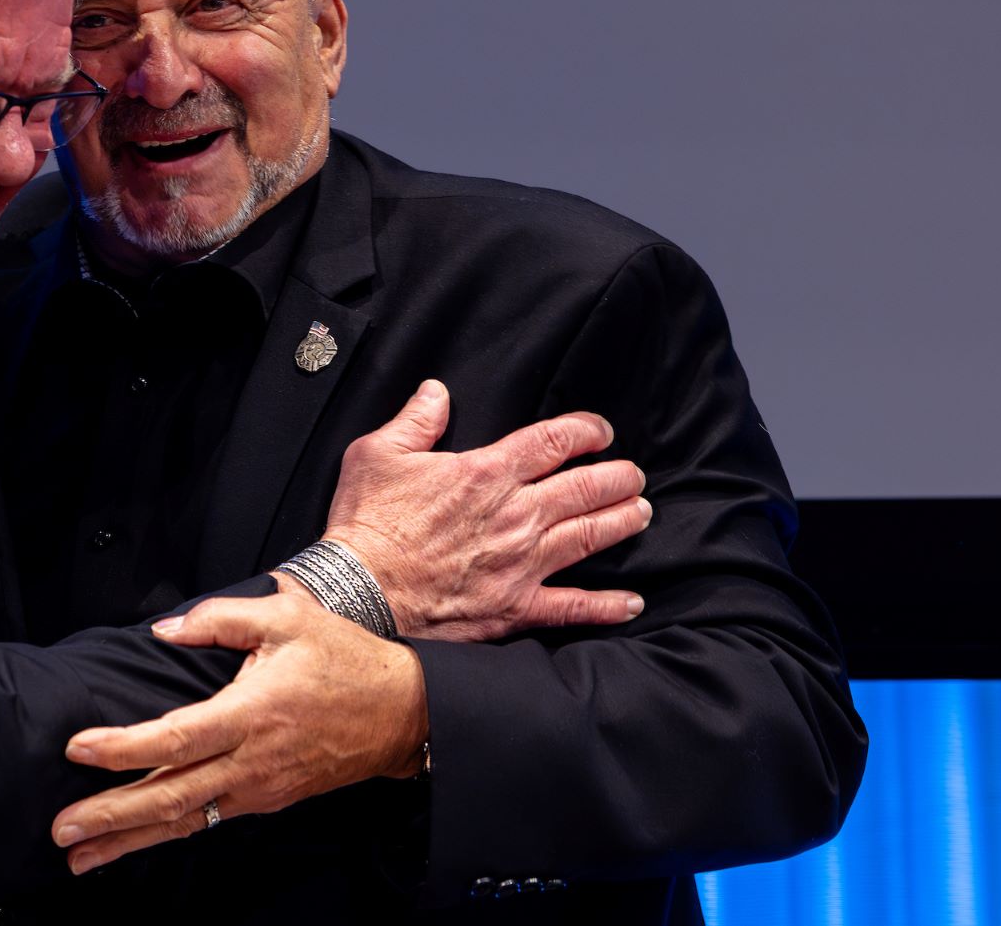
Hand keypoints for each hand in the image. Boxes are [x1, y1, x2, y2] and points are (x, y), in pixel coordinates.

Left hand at [51, 588, 425, 873]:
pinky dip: (165, 834)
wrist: (401, 713)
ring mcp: (258, 789)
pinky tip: (134, 842)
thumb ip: (221, 618)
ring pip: (185, 820)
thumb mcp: (287, 617)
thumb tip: (166, 629)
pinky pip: (207, 821)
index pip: (176, 739)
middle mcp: (251, 762)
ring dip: (130, 841)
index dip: (124, 747)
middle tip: (62, 831)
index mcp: (252, 714)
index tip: (78, 749)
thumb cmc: (344, 660)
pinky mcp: (265, 800)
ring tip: (79, 856)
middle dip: (111, 818)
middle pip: (170, 797)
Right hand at [323, 380, 649, 640]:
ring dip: (621, 521)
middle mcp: (514, 516)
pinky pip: (572, 607)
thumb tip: (436, 393)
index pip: (552, 442)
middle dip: (616, 477)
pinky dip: (606, 605)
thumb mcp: (376, 455)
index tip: (601, 432)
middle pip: (585, 488)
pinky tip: (630, 602)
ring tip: (641, 512)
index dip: (584, 432)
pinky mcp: (515, 608)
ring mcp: (521, 564)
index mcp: (485, 473)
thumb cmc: (365, 525)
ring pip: (589, 536)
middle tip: (632, 474)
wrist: (359, 594)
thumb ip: (414, 421)